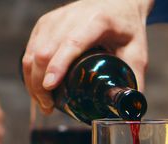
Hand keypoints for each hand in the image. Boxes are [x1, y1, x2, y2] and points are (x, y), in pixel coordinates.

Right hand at [22, 0, 152, 113]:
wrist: (118, 3)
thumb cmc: (128, 28)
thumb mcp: (137, 52)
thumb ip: (135, 79)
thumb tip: (131, 109)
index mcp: (97, 21)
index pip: (72, 43)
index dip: (58, 65)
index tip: (50, 86)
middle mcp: (71, 17)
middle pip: (46, 50)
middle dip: (40, 83)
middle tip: (49, 107)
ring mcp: (55, 19)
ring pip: (33, 51)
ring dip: (32, 80)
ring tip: (44, 103)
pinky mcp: (45, 23)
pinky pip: (29, 48)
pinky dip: (29, 71)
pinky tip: (37, 88)